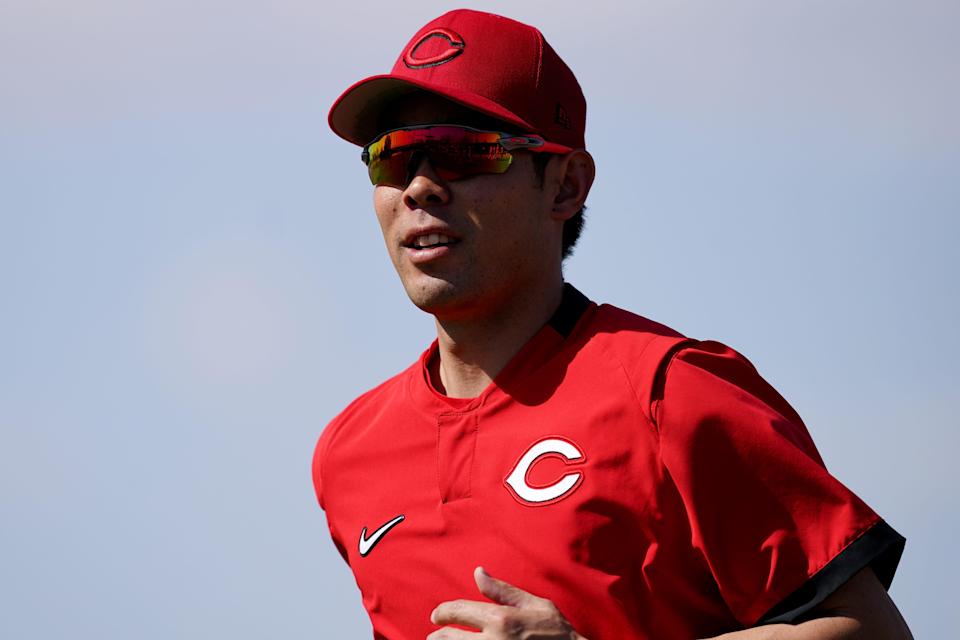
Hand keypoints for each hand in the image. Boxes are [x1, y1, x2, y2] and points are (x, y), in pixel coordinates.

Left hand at [427, 566, 586, 638]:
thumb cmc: (556, 632)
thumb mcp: (533, 604)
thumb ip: (502, 591)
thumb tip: (478, 573)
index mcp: (501, 619)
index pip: (457, 611)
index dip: (442, 612)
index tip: (436, 615)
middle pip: (448, 638)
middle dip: (437, 636)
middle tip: (435, 636)